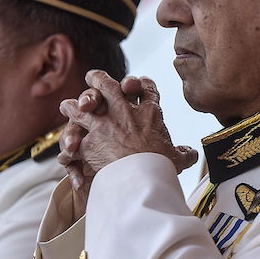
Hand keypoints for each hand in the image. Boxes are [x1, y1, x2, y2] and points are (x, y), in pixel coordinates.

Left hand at [60, 72, 197, 214]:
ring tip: (67, 106)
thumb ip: (184, 154)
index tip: (134, 86)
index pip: (147, 87)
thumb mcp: (177, 159)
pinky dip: (69, 142)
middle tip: (92, 78)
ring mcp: (105, 124)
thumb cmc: (162, 168)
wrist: (142, 181)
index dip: (140, 83)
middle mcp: (125, 112)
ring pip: (84, 105)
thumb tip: (193, 154)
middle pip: (108, 85)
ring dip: (74, 104)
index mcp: (150, 113)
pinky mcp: (90, 142)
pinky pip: (75, 136)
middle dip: (98, 79)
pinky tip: (66, 145)